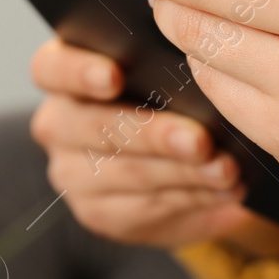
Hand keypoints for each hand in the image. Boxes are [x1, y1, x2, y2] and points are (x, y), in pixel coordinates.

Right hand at [28, 37, 278, 249]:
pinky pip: (144, 207)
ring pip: (126, 171)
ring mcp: (70, 173)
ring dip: (184, 172)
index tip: (115, 76)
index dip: (80, 71)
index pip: (52, 68)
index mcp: (60, 74)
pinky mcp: (95, 212)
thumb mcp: (158, 72)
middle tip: (201, 140)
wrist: (161, 162)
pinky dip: (191, 197)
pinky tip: (224, 191)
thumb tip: (206, 66)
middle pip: (97, 127)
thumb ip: (165, 67)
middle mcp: (57, 124)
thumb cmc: (161, 95)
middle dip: (155, 134)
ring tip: (227, 170)